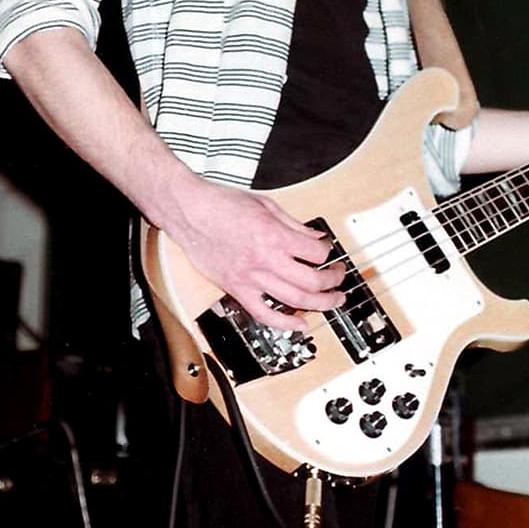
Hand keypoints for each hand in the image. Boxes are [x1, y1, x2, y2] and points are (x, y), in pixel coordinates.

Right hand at [156, 172, 346, 328]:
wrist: (190, 210)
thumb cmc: (221, 203)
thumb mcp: (266, 204)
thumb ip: (292, 224)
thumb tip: (313, 237)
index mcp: (274, 235)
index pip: (317, 253)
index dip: (329, 252)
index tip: (328, 251)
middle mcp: (265, 259)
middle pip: (312, 281)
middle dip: (333, 282)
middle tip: (339, 278)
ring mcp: (250, 277)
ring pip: (294, 301)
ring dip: (319, 304)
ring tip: (331, 301)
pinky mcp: (236, 288)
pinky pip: (263, 314)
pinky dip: (284, 323)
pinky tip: (298, 324)